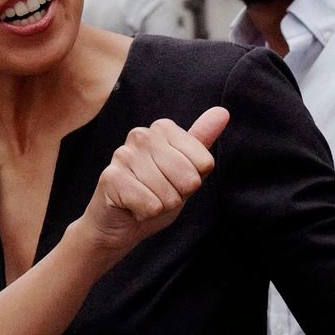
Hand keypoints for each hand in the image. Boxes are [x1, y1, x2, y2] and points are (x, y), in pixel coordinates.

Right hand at [82, 107, 229, 255]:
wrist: (118, 223)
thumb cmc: (154, 194)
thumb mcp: (185, 169)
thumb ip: (201, 141)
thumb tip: (222, 112)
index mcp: (163, 128)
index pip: (205, 162)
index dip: (193, 181)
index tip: (174, 181)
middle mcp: (141, 135)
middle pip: (189, 178)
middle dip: (177, 195)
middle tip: (158, 193)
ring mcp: (123, 154)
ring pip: (169, 194)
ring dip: (160, 206)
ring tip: (145, 199)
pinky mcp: (111, 178)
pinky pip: (150, 205)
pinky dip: (146, 214)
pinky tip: (132, 207)